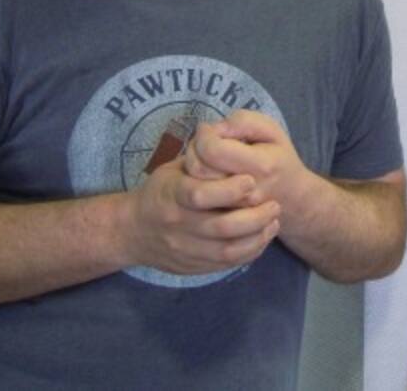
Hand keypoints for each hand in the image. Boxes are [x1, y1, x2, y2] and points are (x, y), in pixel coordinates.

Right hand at [119, 157, 279, 275]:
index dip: (229, 189)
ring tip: (274, 221)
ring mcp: (184, 249)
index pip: (200, 194)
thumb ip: (201, 160)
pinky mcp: (192, 266)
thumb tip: (231, 140)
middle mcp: (177, 224)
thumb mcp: (173, 169)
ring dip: (257, 236)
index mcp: (171, 194)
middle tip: (275, 205)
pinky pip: (226, 264)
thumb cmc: (161, 191)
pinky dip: (249, 252)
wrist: (132, 231)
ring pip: (227, 250)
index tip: (251, 180)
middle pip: (220, 227)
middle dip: (254, 217)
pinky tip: (262, 238)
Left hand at [191, 110, 310, 210]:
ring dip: (191, 168)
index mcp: (262, 166)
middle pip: (199, 170)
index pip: (213, 150)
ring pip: (194, 189)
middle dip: (194, 150)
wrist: (293, 198)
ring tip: (204, 158)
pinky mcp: (226, 223)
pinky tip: (205, 176)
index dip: (204, 135)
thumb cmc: (278, 158)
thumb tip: (215, 129)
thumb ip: (244, 121)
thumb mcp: (271, 130)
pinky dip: (195, 186)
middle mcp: (247, 193)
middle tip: (203, 143)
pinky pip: (198, 204)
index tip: (207, 129)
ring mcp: (236, 212)